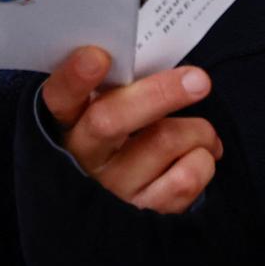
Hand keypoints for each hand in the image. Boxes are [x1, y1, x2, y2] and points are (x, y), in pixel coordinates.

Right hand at [41, 45, 220, 213]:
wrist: (137, 179)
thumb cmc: (130, 121)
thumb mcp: (115, 97)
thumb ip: (126, 79)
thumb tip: (164, 65)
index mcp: (69, 117)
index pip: (60, 95)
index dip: (74, 77)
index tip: (98, 56)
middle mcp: (84, 153)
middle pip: (110, 120)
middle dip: (159, 94)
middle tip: (198, 80)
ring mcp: (112, 184)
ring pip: (163, 142)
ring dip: (198, 129)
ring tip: (201, 131)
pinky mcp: (143, 209)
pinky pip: (186, 179)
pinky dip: (204, 159)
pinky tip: (199, 155)